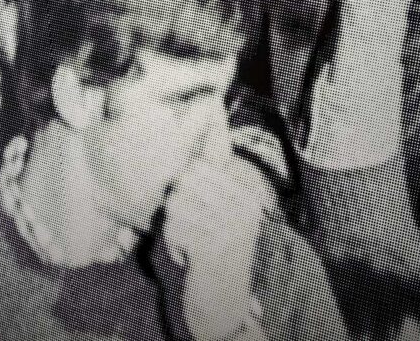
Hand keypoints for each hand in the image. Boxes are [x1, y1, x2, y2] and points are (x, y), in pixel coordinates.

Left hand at [157, 130, 270, 340]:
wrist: (223, 305)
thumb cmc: (215, 252)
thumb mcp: (222, 211)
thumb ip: (212, 173)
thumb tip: (207, 113)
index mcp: (248, 193)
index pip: (202, 164)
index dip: (187, 186)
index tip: (201, 211)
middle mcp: (244, 206)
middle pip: (185, 179)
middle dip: (178, 204)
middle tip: (193, 227)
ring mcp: (230, 226)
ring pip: (176, 203)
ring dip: (174, 226)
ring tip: (190, 241)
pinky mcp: (211, 246)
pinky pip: (172, 227)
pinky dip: (171, 242)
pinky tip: (187, 254)